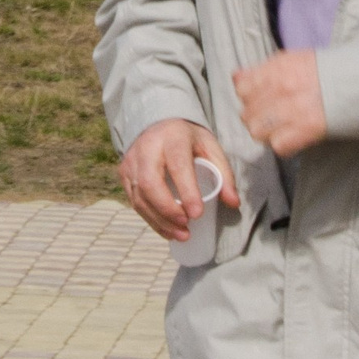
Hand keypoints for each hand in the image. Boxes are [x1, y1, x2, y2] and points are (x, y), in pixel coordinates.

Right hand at [119, 119, 237, 242]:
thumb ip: (223, 174)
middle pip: (150, 184)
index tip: (198, 213)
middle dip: (168, 210)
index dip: (187, 191)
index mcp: (172, 138)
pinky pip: (134, 202)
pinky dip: (151, 220)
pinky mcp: (124, 174)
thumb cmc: (188, 139)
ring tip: (182, 234)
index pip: (177, 166)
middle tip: (187, 226)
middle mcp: (147, 149)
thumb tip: (234, 203)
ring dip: (160, 221)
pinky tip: (168, 230)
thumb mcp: (210, 147)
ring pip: (139, 197)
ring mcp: (132, 162)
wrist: (158, 124)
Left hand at [233, 49, 328, 155]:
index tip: (261, 99)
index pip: (242, 88)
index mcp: (278, 68)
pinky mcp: (305, 129)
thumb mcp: (295, 59)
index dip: (250, 97)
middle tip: (275, 117)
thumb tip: (236, 77)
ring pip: (256, 131)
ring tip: (283, 128)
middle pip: (247, 113)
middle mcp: (281, 87)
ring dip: (267, 133)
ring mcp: (291, 109)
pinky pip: (277, 145)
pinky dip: (284, 145)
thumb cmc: (329, 72)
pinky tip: (294, 137)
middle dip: (257, 117)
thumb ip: (264, 69)